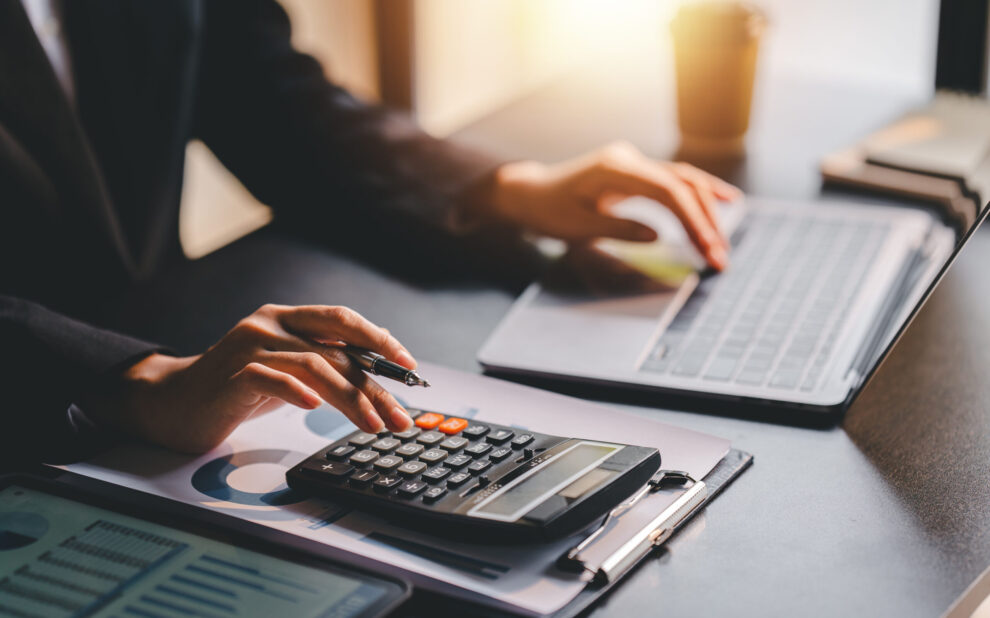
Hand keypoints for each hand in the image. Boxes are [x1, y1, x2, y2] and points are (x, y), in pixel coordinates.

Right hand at [86, 304, 416, 452]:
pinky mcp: (231, 375)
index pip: (343, 319)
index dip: (380, 340)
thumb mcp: (287, 368)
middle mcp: (269, 324)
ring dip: (350, 398)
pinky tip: (315, 409)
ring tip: (372, 425)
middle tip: (400, 417)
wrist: (173, 402)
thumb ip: (324, 360)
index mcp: (287, 317)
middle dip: (375, 387)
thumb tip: (378, 365)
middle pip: (336, 351)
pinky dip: (296, 392)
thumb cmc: (236, 388)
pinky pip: (270, 378)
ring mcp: (249, 347)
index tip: (410, 367)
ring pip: (313, 366)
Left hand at [487, 142, 740, 269]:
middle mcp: (628, 159)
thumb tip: (659, 237)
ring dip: (707, 211)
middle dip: (705, 222)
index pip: (667, 191)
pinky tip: (726, 200)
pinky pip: (675, 181)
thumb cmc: (549, 211)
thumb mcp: (578, 227)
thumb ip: (619, 229)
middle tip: (720, 257)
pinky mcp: (637, 172)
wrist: (531, 194)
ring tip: (724, 243)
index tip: (707, 248)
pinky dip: (699, 194)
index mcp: (614, 168)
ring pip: (683, 181)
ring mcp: (634, 162)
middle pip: (682, 185)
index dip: (692, 221)